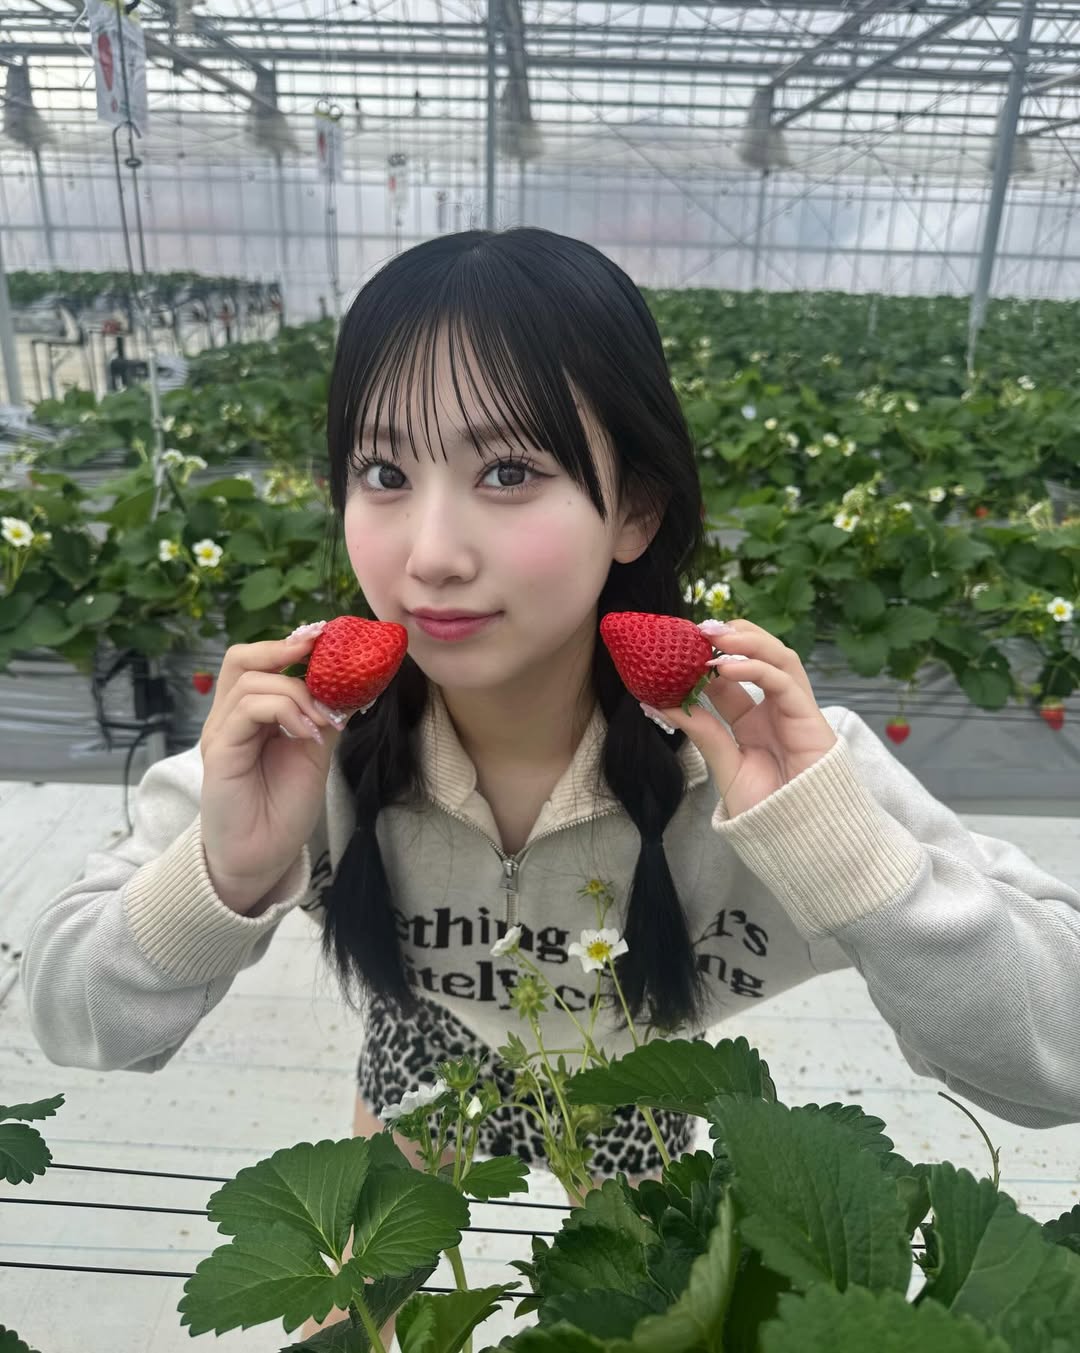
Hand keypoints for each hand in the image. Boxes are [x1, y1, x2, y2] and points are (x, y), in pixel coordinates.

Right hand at [198, 630, 358, 912]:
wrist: (263, 856)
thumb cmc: (284, 807)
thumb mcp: (315, 751)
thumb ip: (326, 715)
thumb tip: (355, 683)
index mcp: (251, 714)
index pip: (261, 661)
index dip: (292, 646)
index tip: (330, 639)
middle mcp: (230, 717)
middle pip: (241, 658)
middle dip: (283, 648)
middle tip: (320, 652)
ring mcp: (221, 732)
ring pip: (251, 680)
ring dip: (297, 692)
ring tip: (323, 721)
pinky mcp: (220, 751)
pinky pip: (248, 709)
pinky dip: (284, 710)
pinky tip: (308, 732)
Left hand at [645, 619, 837, 818]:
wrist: (798, 838)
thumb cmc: (766, 808)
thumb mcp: (724, 763)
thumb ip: (701, 730)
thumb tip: (656, 703)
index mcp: (752, 719)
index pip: (729, 675)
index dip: (706, 657)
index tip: (677, 645)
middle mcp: (774, 708)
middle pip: (760, 655)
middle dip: (731, 636)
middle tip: (697, 629)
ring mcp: (794, 710)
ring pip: (778, 657)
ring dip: (747, 641)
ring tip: (713, 636)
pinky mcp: (809, 717)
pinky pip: (784, 682)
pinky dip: (756, 668)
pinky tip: (725, 668)